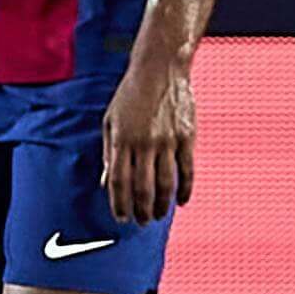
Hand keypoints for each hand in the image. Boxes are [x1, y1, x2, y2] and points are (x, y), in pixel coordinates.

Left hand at [101, 59, 194, 221]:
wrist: (159, 71)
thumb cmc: (130, 97)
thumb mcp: (111, 121)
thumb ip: (110, 153)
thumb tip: (107, 184)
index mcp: (122, 139)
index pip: (118, 181)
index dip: (119, 203)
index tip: (120, 218)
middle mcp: (144, 143)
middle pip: (143, 187)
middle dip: (141, 210)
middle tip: (141, 223)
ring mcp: (168, 141)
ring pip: (166, 183)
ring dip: (162, 204)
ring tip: (157, 216)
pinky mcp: (187, 138)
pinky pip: (187, 170)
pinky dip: (185, 190)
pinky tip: (181, 202)